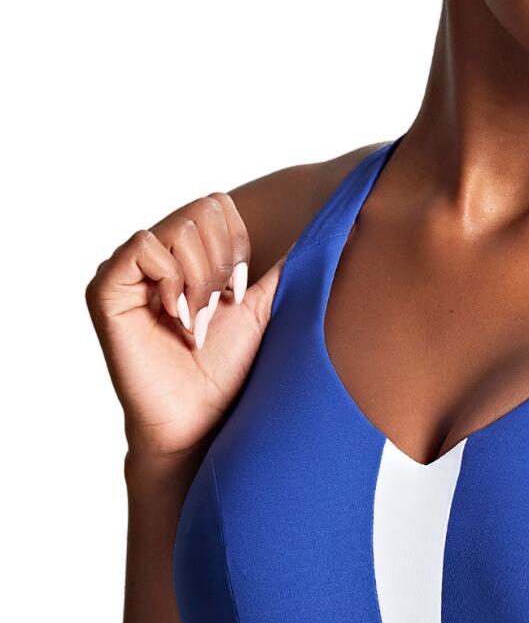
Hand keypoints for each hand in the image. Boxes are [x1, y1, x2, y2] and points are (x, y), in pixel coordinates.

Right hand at [85, 191, 285, 462]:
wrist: (199, 419)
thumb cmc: (226, 369)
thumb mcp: (261, 306)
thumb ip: (281, 266)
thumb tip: (328, 231)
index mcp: (182, 253)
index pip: (216, 203)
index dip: (238, 244)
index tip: (238, 292)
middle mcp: (151, 254)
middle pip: (201, 209)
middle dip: (223, 263)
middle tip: (217, 308)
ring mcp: (125, 269)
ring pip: (179, 228)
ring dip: (202, 279)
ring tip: (197, 321)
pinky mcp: (105, 289)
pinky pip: (144, 248)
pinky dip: (173, 282)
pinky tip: (176, 319)